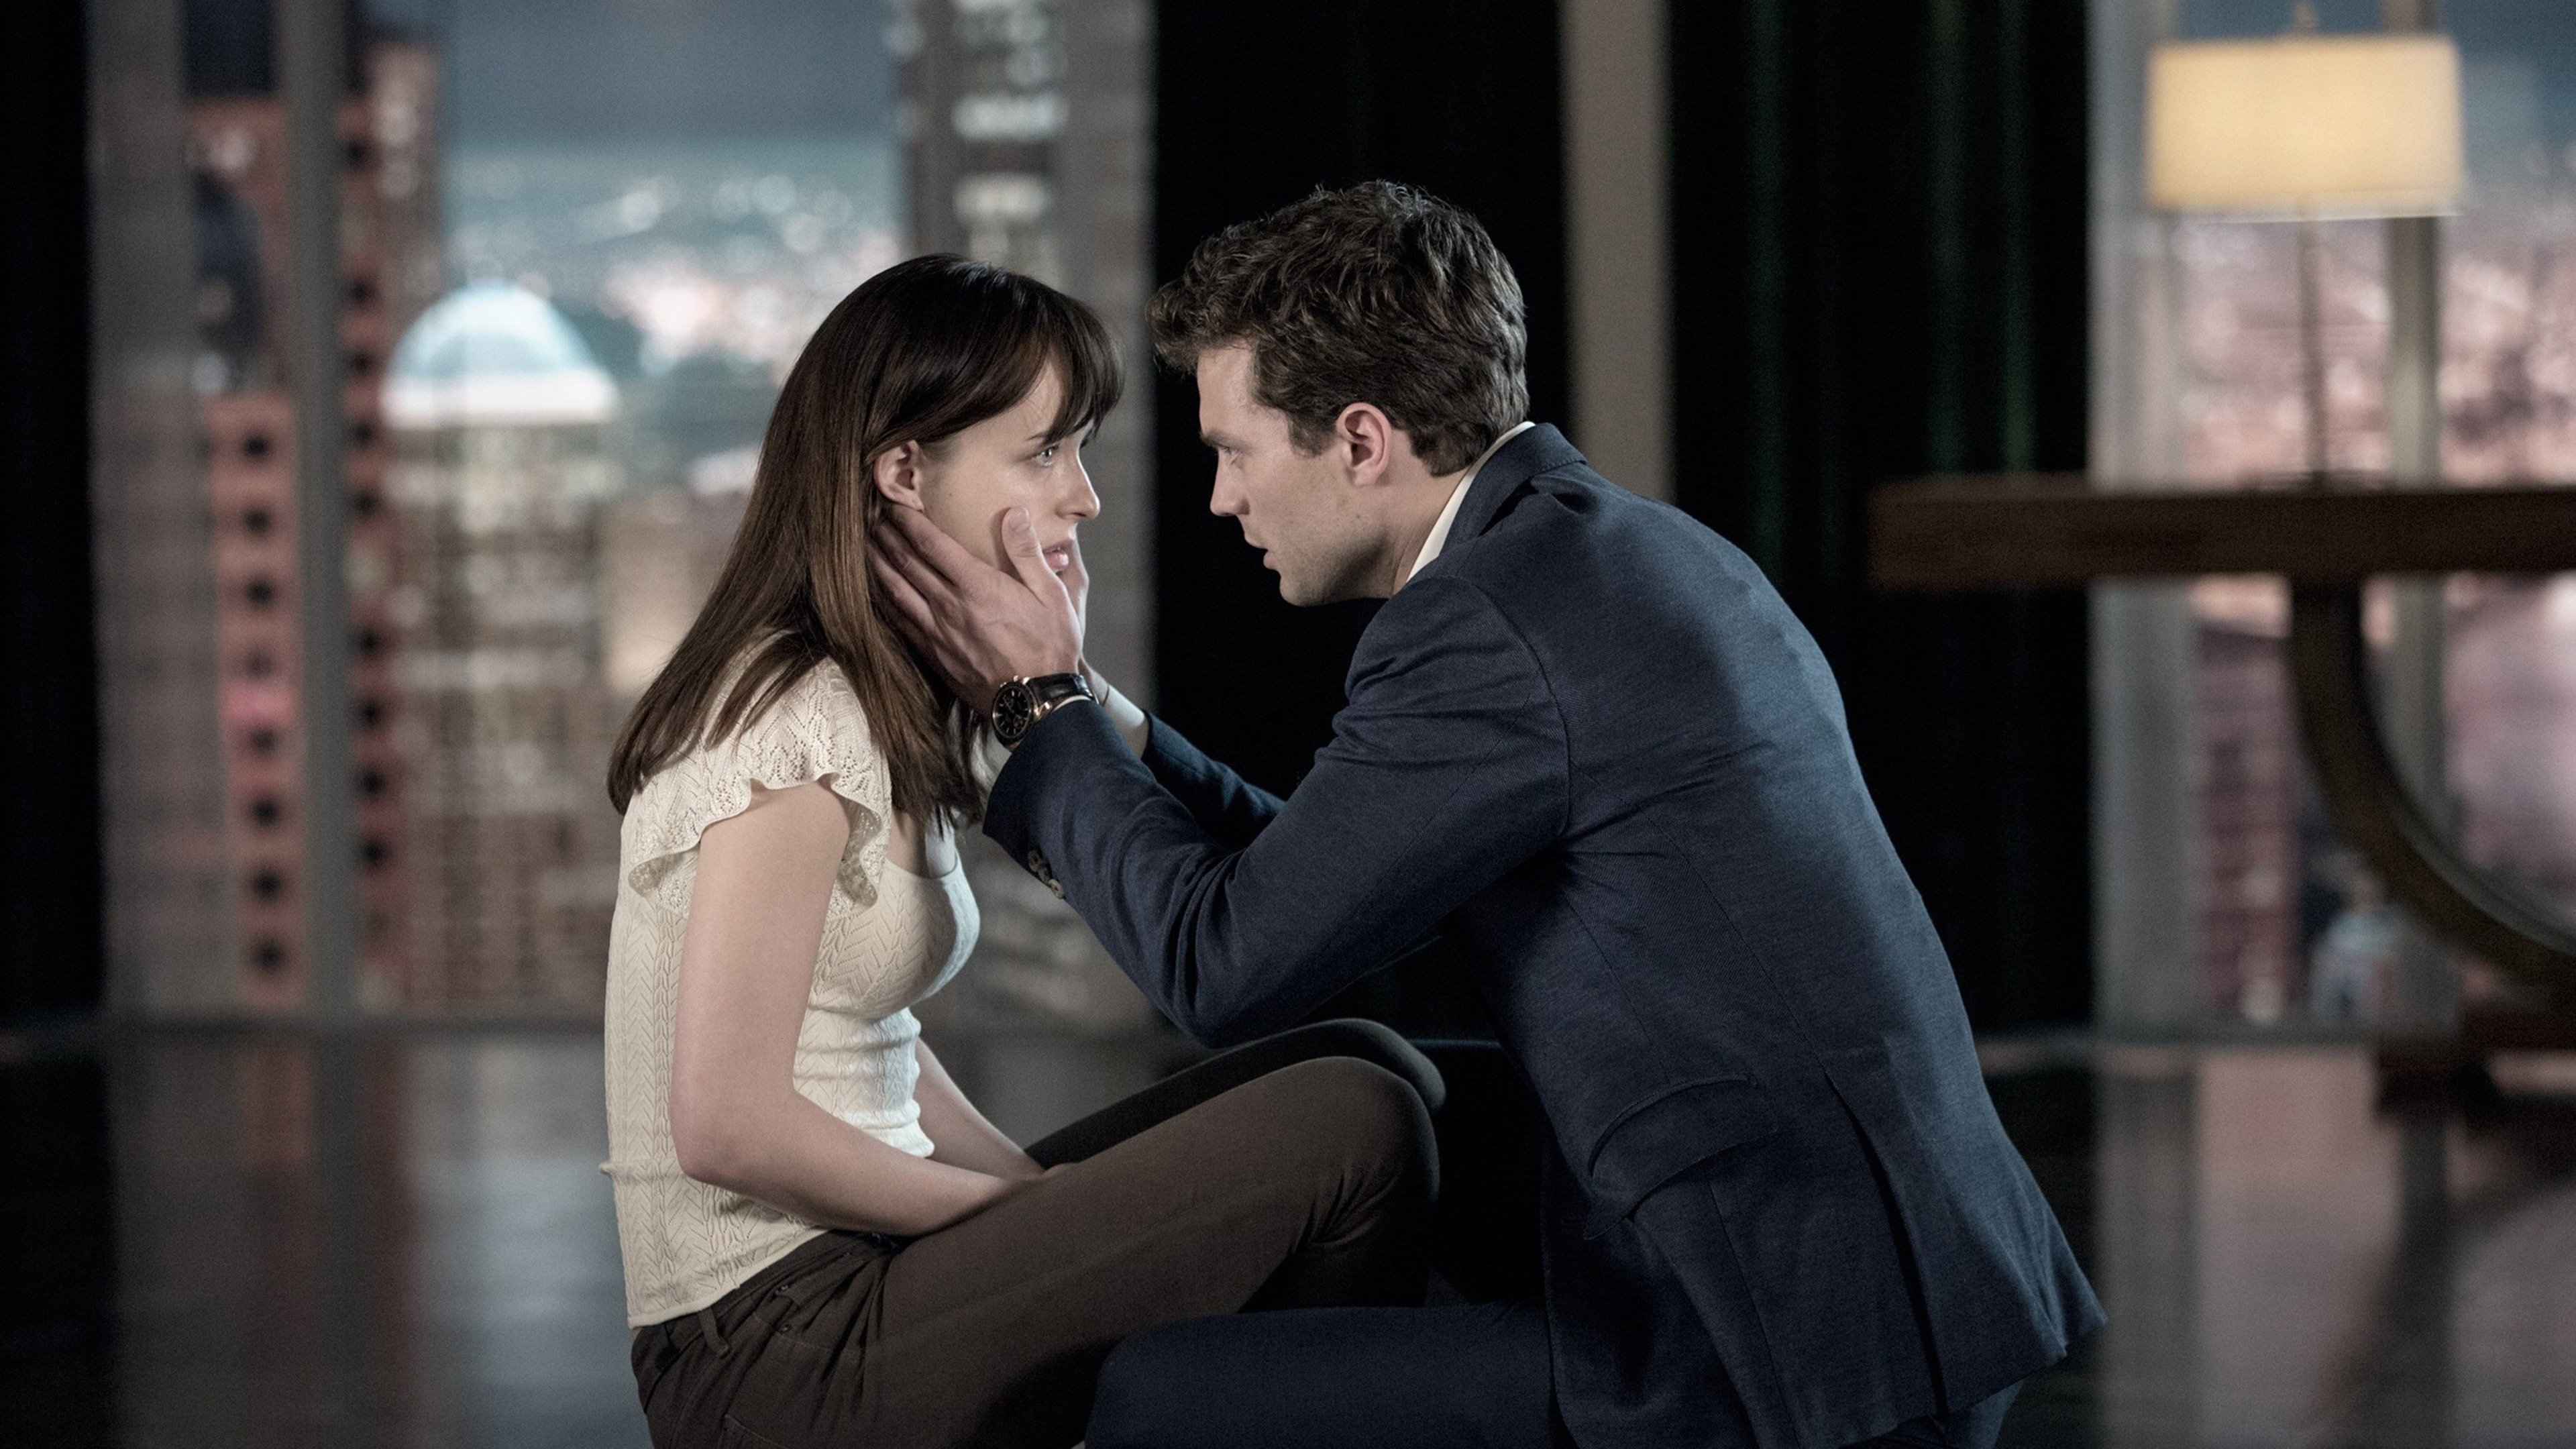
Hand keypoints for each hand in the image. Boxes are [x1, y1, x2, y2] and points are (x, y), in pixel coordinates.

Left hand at [873, 506, 1082, 716]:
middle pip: (906, 563)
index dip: (908, 521)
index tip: (894, 503)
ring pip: (894, 591)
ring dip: (876, 565)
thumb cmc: (1049, 648)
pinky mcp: (933, 655)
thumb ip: (1027, 553)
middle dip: (885, 536)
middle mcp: (950, 608)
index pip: (932, 545)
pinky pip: (898, 622)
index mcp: (979, 587)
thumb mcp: (1054, 596)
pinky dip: (881, 601)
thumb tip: (1014, 514)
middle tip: (869, 516)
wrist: (1036, 704)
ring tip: (863, 546)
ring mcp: (937, 633)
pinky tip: (873, 591)